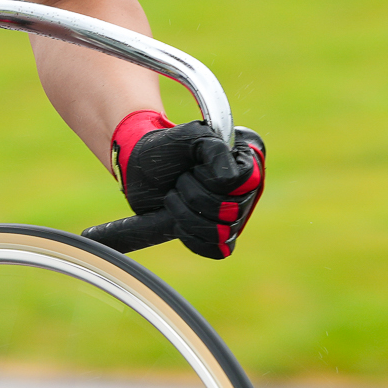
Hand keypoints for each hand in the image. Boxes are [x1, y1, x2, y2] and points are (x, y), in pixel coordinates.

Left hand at [88, 112, 265, 258]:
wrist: (141, 171)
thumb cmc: (168, 151)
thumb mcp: (189, 137)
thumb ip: (213, 148)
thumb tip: (229, 180)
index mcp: (245, 163)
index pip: (240, 182)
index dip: (210, 177)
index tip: (194, 166)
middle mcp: (246, 192)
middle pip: (229, 210)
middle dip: (192, 194)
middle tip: (180, 180)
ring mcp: (236, 217)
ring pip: (221, 232)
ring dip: (185, 215)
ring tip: (174, 197)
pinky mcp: (221, 238)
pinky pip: (216, 250)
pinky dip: (191, 236)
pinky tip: (178, 220)